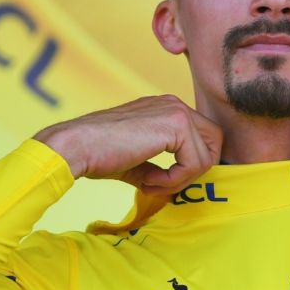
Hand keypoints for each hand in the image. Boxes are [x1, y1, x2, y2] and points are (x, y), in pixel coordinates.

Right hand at [33, 96, 222, 194]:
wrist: (76, 147)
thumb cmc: (98, 155)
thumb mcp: (137, 161)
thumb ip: (161, 166)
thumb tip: (179, 183)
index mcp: (165, 109)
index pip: (202, 137)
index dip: (190, 165)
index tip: (162, 182)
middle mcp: (174, 104)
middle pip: (214, 141)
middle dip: (194, 170)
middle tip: (163, 185)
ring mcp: (176, 111)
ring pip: (207, 155)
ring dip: (181, 179)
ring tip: (151, 183)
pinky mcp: (176, 124)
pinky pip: (196, 163)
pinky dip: (175, 180)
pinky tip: (149, 181)